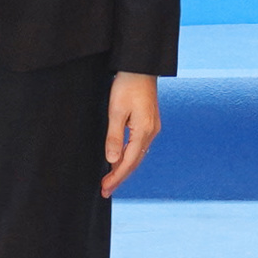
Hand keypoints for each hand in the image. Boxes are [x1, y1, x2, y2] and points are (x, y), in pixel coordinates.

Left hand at [101, 73, 163, 195]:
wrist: (140, 67)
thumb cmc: (127, 85)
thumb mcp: (116, 111)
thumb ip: (114, 137)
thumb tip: (111, 161)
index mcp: (144, 131)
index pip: (128, 162)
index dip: (116, 177)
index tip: (105, 188)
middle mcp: (151, 132)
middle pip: (135, 162)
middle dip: (120, 177)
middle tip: (106, 190)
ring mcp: (152, 128)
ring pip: (137, 155)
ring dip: (124, 168)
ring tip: (110, 180)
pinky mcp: (149, 123)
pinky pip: (139, 146)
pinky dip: (128, 156)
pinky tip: (119, 160)